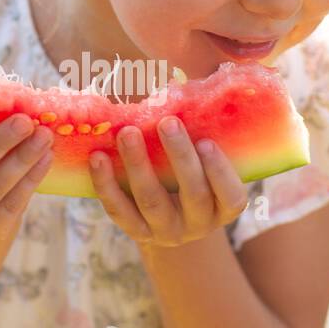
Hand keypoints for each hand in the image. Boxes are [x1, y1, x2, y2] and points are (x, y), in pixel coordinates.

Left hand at [88, 117, 248, 247]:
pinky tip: (98, 157)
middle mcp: (198, 224)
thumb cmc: (194, 179)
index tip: (207, 142)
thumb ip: (202, 141)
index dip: (220, 172)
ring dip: (138, 164)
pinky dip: (106, 183)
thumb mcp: (206, 167)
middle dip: (179, 156)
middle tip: (167, 122)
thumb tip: (186, 95)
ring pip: (151, 200)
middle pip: (192, 194)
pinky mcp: (137, 232)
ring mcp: (167, 232)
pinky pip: (119, 210)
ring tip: (127, 132)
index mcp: (223, 208)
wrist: (172, 223)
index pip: (230, 196)